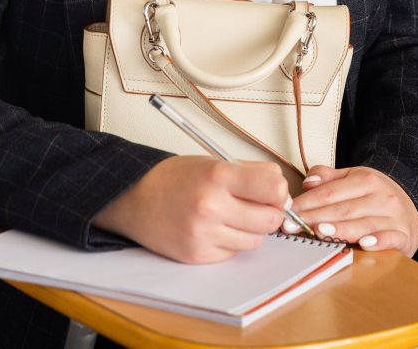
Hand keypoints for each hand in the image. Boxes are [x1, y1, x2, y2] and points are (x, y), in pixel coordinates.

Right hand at [93, 156, 288, 262]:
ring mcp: (203, 234)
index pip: (275, 189)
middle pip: (270, 220)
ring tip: (231, 216)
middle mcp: (211, 206)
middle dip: (268, 213)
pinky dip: (230, 243)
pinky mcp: (197, 255)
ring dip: (250, 230)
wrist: (134, 198)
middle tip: (256, 206)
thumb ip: (252, 174)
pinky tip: (214, 228)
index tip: (272, 192)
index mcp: (218, 176)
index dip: (279, 192)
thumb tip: (283, 191)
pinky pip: (233, 253)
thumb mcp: (214, 162)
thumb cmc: (175, 179)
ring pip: (255, 241)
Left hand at [289, 165, 417, 256]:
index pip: (330, 192)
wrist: (411, 207)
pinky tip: (364, 244)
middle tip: (293, 228)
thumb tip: (308, 182)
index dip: (306, 203)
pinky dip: (379, 241)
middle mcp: (381, 196)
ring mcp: (393, 216)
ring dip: (341, 229)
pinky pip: (391, 238)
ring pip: (363, 223)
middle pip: (343, 209)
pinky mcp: (403, 235)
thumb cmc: (374, 196)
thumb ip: (329, 178)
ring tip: (320, 232)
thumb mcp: (354, 179)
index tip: (287, 213)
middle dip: (315, 218)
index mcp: (365, 180)